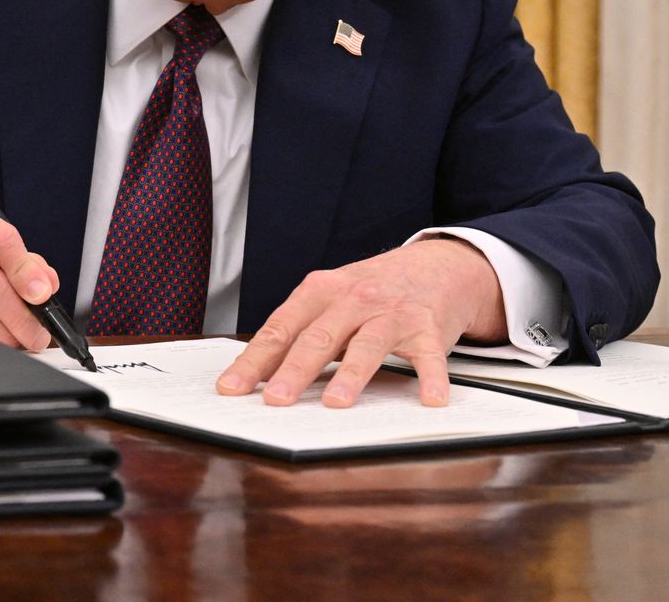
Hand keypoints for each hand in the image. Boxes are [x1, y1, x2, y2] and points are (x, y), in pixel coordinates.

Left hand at [215, 237, 505, 407]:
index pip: (280, 329)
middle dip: (294, 370)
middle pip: (318, 337)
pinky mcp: (427, 328)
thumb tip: (257, 374)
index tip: (232, 387)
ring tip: (335, 403)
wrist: (436, 265)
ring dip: (351, 375)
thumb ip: (300, 331)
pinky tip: (429, 399)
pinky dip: (430, 379)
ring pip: (367, 345)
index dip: (254, 360)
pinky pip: (428, 356)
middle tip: (275, 400)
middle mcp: (354, 299)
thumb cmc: (372, 290)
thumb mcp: (331, 299)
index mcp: (320, 291)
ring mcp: (391, 313)